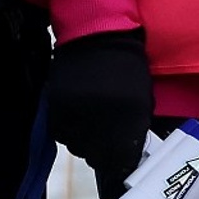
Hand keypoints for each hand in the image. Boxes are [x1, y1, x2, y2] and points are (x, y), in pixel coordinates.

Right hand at [46, 28, 154, 198]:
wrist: (97, 36)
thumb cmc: (127, 67)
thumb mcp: (142, 99)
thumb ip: (136, 129)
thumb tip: (128, 157)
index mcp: (130, 116)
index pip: (123, 158)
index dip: (123, 162)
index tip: (123, 160)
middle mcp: (101, 119)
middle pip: (98, 157)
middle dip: (105, 154)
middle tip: (108, 143)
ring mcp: (76, 113)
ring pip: (78, 148)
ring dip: (86, 142)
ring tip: (93, 124)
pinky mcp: (56, 107)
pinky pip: (61, 134)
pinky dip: (70, 130)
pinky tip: (79, 116)